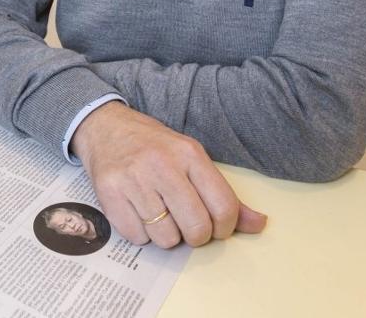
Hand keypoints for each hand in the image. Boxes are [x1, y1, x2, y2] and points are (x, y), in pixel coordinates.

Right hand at [71, 102, 266, 247]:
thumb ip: (224, 194)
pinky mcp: (109, 194)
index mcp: (190, 154)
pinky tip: (138, 211)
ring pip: (166, 238)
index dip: (224, 228)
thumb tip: (260, 224)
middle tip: (186, 223)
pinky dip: (141, 233)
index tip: (215, 225)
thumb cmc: (154, 147)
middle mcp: (162, 165)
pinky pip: (137, 237)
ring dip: (166, 234)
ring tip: (159, 213)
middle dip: (195, 235)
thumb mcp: (192, 159)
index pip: (224, 207)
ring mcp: (134, 180)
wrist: (105, 127)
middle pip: (196, 228)